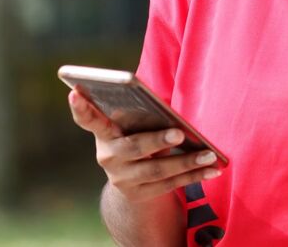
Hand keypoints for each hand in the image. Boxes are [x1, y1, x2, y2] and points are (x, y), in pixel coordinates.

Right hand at [68, 89, 222, 201]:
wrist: (131, 179)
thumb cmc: (138, 137)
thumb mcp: (135, 126)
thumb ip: (144, 118)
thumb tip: (174, 119)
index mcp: (104, 132)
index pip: (89, 119)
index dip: (81, 108)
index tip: (74, 92)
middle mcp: (108, 156)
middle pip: (133, 148)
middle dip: (157, 140)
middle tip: (179, 132)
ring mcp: (122, 179)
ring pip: (156, 170)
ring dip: (187, 161)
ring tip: (209, 154)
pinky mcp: (138, 195)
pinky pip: (169, 185)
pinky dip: (193, 176)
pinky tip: (212, 168)